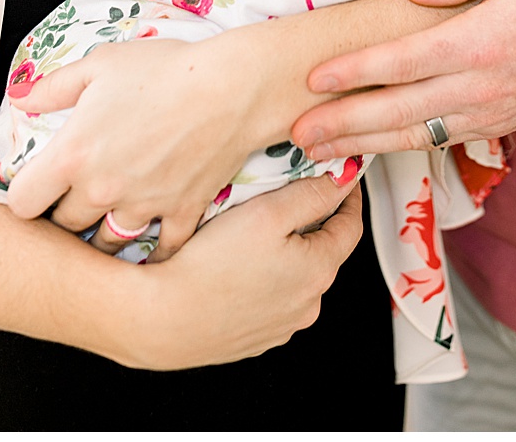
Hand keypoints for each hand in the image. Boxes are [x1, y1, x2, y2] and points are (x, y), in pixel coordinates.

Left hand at [5, 35, 275, 261]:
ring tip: (107, 217)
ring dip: (104, 234)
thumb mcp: (98, 66)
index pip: (24, 203)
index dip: (24, 196)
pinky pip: (162, 250)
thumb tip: (20, 98)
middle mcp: (103, 189)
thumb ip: (53, 87)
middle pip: (65, 226)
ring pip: (109, 244)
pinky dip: (156, 248)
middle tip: (73, 197)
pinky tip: (153, 237)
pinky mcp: (181, 213)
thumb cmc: (163, 70)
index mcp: (73, 155)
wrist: (230, 87)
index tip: (36, 185)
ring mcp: (143, 206)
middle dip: (64, 213)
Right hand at [117, 174, 363, 369]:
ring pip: (295, 279)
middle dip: (311, 225)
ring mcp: (283, 326)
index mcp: (318, 270)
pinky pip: (270, 302)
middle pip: (323, 253)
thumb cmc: (211, 264)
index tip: (340, 177)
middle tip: (286, 199)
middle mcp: (309, 303)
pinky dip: (263, 282)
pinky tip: (235, 269)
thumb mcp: (266, 212)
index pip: (350, 226)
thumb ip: (310, 193)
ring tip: (252, 235)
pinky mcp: (256, 338)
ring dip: (286, 256)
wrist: (165, 319)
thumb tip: (344, 179)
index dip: (347, 197)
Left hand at [291, 0, 515, 158]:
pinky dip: (399, 146)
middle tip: (297, 133)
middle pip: (400, 110)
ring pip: (416, 135)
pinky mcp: (496, 126)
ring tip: (316, 150)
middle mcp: (482, 86)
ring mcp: (489, 112)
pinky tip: (365, 147)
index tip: (315, 79)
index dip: (356, 72)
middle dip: (344, 123)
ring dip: (363, 144)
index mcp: (481, 42)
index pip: (404, 61)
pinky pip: (439, 140)